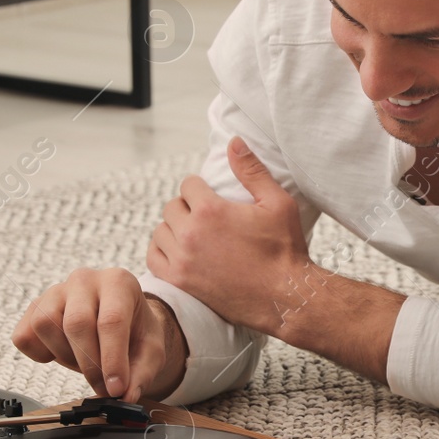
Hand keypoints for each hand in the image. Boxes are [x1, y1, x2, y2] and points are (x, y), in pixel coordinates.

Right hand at [11, 267, 186, 401]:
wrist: (118, 321)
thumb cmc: (135, 332)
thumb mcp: (151, 351)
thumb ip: (141, 373)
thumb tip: (126, 397)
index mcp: (119, 282)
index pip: (111, 320)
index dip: (112, 360)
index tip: (115, 389)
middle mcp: (85, 279)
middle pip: (77, 323)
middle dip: (90, 365)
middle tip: (103, 387)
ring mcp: (56, 290)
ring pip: (45, 325)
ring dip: (65, 356)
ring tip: (84, 363)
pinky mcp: (35, 307)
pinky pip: (25, 336)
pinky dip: (39, 354)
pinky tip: (62, 354)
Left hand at [147, 136, 309, 331]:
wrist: (284, 296)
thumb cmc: (285, 249)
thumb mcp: (276, 203)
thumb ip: (251, 170)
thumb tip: (234, 141)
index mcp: (211, 210)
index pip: (188, 184)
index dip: (201, 188)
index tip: (212, 197)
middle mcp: (190, 233)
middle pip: (172, 207)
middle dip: (188, 208)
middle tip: (207, 218)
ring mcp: (181, 260)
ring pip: (161, 231)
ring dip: (175, 229)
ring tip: (195, 235)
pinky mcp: (179, 282)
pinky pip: (154, 258)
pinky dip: (162, 251)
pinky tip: (179, 252)